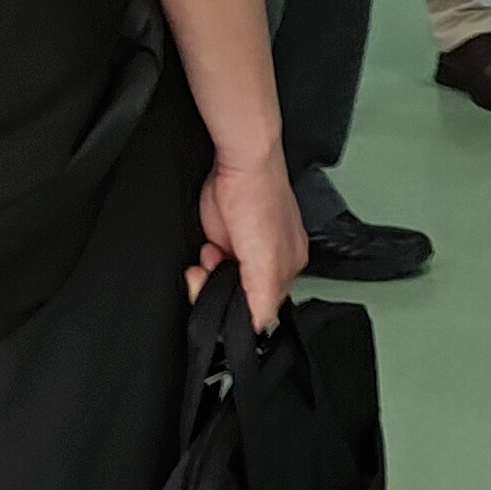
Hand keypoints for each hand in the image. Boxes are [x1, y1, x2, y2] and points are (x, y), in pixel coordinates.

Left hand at [191, 149, 306, 332]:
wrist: (238, 163)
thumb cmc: (260, 198)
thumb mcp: (266, 258)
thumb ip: (264, 296)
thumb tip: (258, 326)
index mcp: (287, 267)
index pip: (262, 309)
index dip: (238, 312)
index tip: (221, 304)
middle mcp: (268, 262)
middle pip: (239, 299)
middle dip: (219, 294)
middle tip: (207, 278)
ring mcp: (244, 251)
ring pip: (221, 286)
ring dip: (207, 279)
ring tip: (209, 257)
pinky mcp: (224, 240)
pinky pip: (210, 268)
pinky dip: (203, 265)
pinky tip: (208, 249)